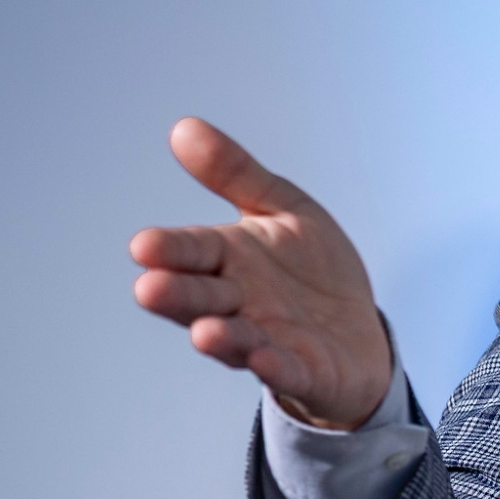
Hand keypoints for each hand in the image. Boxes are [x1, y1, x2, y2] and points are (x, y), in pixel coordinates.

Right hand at [129, 118, 392, 429]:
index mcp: (230, 260)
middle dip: (178, 295)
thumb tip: (183, 128)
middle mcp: (238, 303)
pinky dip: (275, 366)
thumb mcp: (282, 209)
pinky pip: (286, 371)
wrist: (356, 329)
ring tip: (206, 331)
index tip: (143, 245)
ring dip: (220, 338)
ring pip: (236, 341)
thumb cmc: (311, 270)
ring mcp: (267, 340)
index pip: (194, 250)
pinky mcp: (303, 370)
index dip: (171, 249)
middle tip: (149, 288)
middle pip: (202, 298)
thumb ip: (236, 174)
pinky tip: (264, 358)